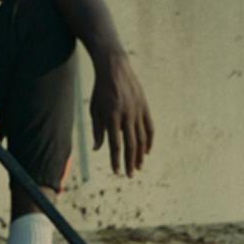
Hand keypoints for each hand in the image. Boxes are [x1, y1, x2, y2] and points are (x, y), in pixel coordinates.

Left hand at [89, 51, 155, 177]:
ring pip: (142, 138)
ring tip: (138, 166)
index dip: (116, 160)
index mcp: (112, 116)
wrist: (115, 68)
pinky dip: (149, 140)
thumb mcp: (94, 109)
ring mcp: (138, 110)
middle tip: (129, 175)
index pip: (115, 145)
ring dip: (140, 154)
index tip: (116, 171)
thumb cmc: (101, 90)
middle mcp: (127, 115)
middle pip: (131, 144)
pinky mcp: (145, 106)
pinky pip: (149, 127)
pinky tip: (147, 151)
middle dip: (130, 162)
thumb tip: (97, 149)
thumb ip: (97, 130)